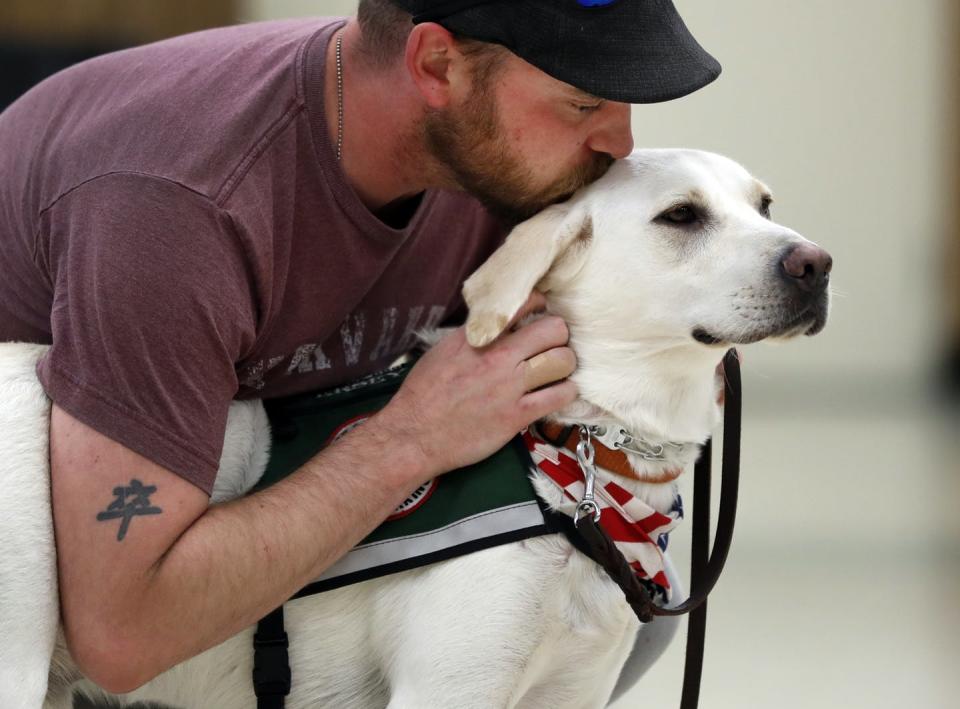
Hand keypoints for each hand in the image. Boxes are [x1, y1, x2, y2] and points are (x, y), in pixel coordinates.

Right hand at [373, 291, 576, 478]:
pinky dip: (567, 391)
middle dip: (559, 335)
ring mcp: (510, 386)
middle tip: (554, 344)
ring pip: (562, 361)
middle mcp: (497, 356)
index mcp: (478, 336)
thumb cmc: (424, 394)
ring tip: (558, 369)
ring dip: (565, 363)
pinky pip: (560, 396)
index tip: (540, 314)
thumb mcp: (444, 350)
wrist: (414, 434)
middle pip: (553, 329)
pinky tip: (560, 392)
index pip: (523, 303)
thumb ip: (473, 335)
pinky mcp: (517, 415)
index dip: (539, 305)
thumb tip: (496, 325)